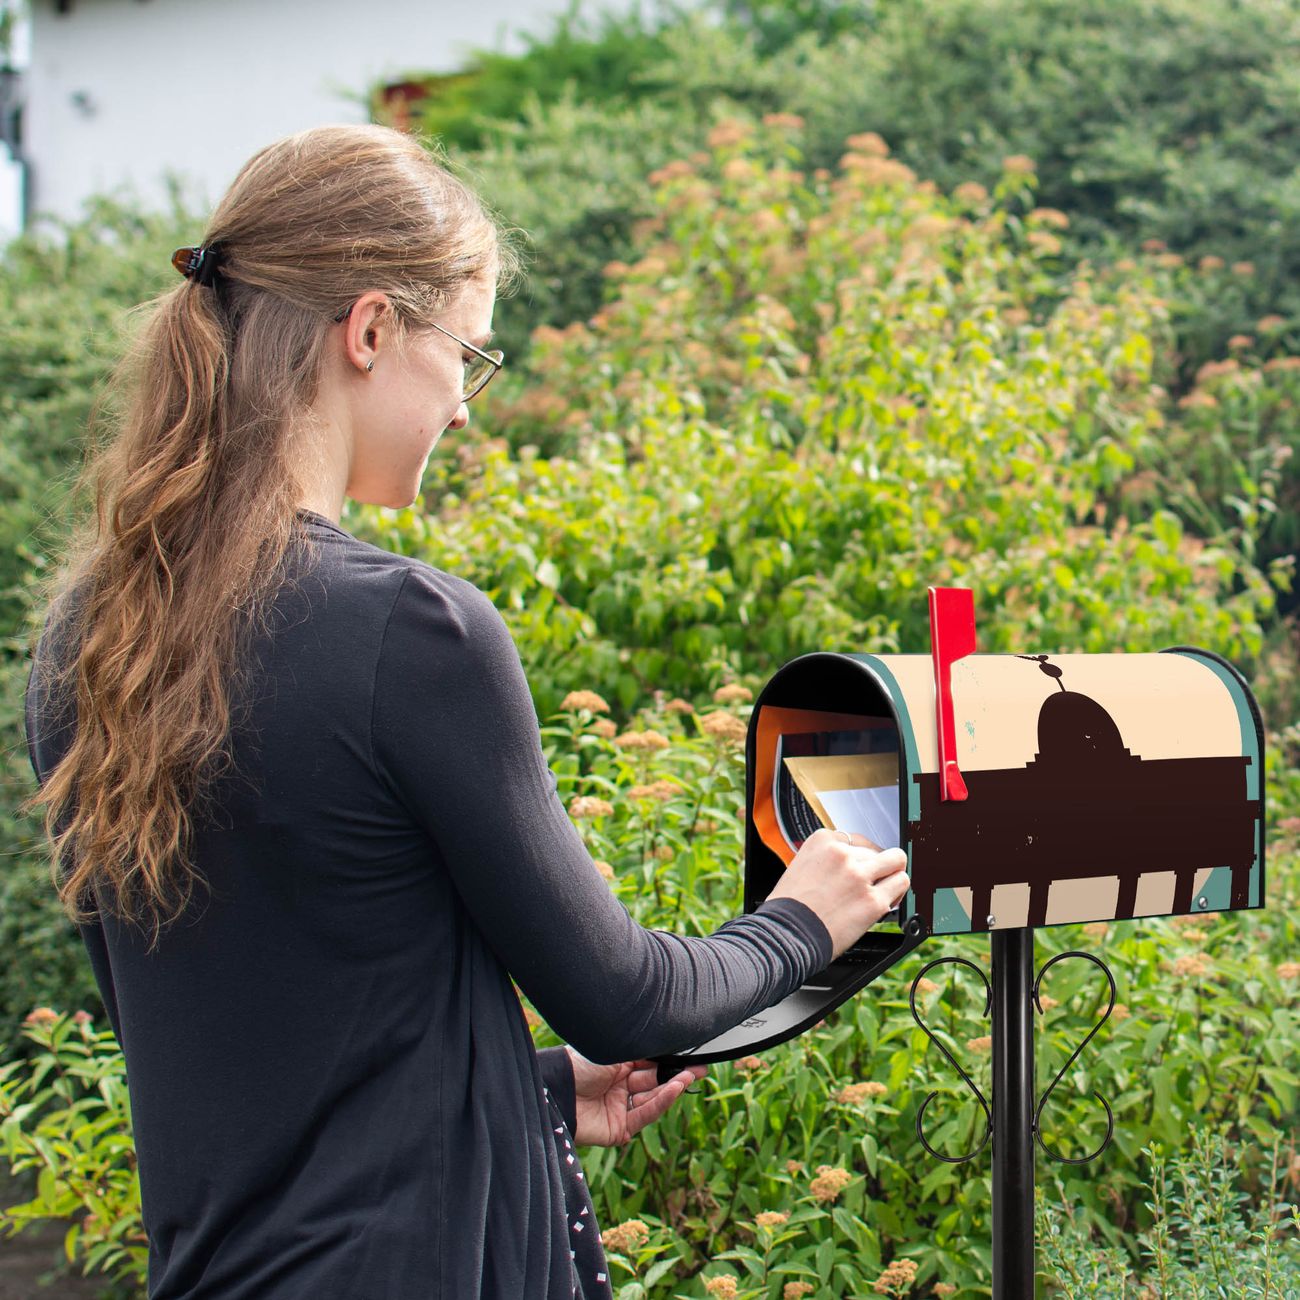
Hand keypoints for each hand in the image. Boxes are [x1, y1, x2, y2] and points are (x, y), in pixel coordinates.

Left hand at [566, 1047, 707, 1146]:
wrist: (556, 1089)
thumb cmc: (579, 1064)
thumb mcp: (614, 1051)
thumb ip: (642, 1052)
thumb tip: (668, 1042)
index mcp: (616, 1065)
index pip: (649, 1064)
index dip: (669, 1061)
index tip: (691, 1056)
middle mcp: (619, 1086)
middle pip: (654, 1081)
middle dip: (676, 1074)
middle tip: (699, 1068)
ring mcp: (619, 1108)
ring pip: (652, 1099)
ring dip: (671, 1088)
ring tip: (688, 1076)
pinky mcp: (618, 1129)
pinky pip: (644, 1115)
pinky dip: (661, 1103)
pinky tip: (674, 1089)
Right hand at [764, 827, 909, 958]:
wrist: (786, 936)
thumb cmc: (788, 908)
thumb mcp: (800, 867)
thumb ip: (825, 860)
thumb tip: (847, 865)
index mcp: (822, 841)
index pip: (857, 840)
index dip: (860, 857)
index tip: (860, 868)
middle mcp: (842, 854)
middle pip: (876, 851)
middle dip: (875, 867)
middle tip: (870, 882)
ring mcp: (859, 876)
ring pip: (897, 861)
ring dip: (891, 875)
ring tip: (884, 888)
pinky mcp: (873, 900)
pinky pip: (900, 884)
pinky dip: (896, 893)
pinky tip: (885, 902)